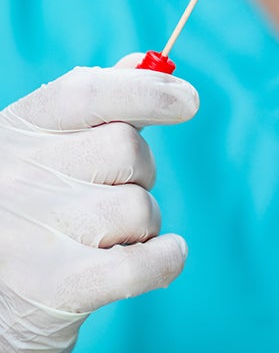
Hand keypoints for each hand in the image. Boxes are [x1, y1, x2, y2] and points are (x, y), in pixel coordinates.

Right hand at [0, 60, 197, 352]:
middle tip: (113, 195)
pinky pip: (145, 263)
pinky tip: (162, 258)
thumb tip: (146, 64)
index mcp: (16, 132)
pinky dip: (166, 259)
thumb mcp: (41, 152)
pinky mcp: (58, 288)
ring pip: (141, 208)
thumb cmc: (23, 217)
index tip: (188, 101)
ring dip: (144, 225)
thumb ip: (96, 109)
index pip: (89, 92)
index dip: (146, 91)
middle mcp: (17, 176)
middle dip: (142, 173)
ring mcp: (34, 234)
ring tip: (106, 240)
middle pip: (127, 149)